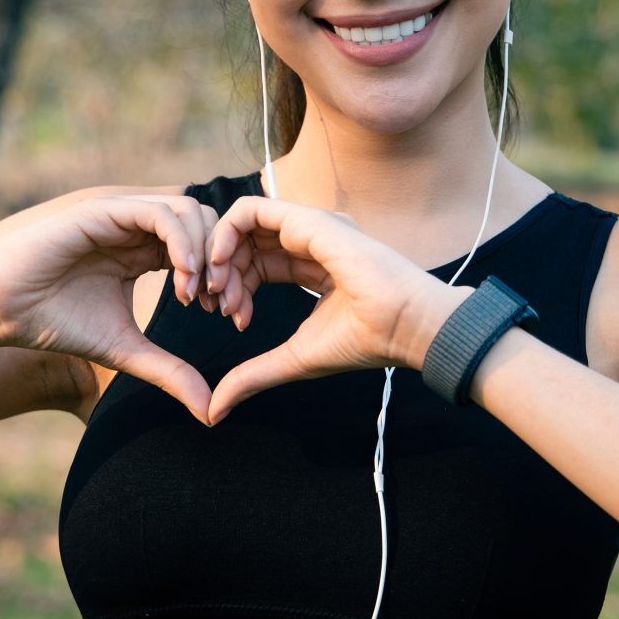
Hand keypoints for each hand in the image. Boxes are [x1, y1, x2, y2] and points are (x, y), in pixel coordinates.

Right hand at [0, 194, 224, 421]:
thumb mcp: (126, 350)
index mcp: (145, 252)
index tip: (229, 318)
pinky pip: (159, 213)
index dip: (225, 279)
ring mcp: (122, 216)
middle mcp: (138, 228)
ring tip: (198, 295)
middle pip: (208, 223)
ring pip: (189, 211)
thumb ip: (169, 371)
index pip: (205, 248)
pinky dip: (181, 241)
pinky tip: (183, 278)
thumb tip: (211, 411)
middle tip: (222, 306)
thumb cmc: (56, 323)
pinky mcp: (104, 211)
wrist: (2, 309)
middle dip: (225, 263)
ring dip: (206, 252)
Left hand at [200, 194, 464, 423]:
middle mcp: (309, 239)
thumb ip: (252, 376)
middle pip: (247, 243)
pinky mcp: (306, 220)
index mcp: (312, 264)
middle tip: (217, 306)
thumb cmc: (363, 341)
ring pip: (243, 223)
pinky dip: (226, 232)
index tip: (231, 319)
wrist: (403, 326)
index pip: (258, 263)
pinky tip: (219, 262)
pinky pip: (251, 209)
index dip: (235, 286)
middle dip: (222, 273)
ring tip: (218, 289)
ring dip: (219, 253)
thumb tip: (215, 410)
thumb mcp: (294, 359)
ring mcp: (308, 226)